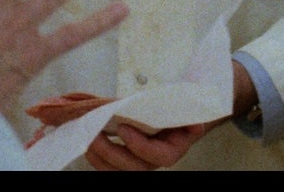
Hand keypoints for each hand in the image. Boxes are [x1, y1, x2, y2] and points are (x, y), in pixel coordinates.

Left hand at [84, 120, 219, 170]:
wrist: (173, 117)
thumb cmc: (177, 112)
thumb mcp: (185, 110)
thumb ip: (187, 116)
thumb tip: (195, 124)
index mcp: (173, 149)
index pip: (159, 157)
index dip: (140, 145)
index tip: (123, 128)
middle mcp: (155, 162)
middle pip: (134, 168)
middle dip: (112, 153)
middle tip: (95, 134)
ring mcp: (139, 164)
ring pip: (118, 172)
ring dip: (100, 158)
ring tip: (88, 140)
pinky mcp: (125, 162)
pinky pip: (109, 168)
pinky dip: (97, 158)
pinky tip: (88, 144)